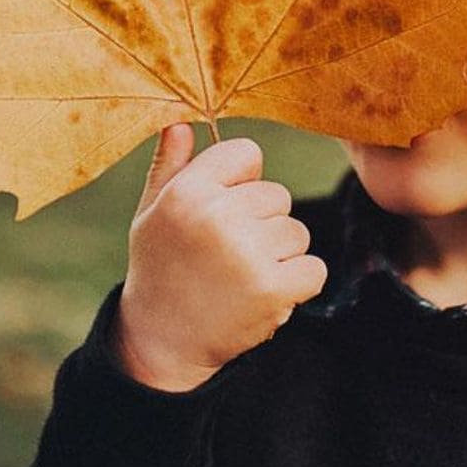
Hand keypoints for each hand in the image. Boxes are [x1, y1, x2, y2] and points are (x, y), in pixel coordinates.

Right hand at [110, 123, 327, 391]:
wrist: (161, 344)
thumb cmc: (160, 267)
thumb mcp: (152, 213)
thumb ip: (171, 165)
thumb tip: (183, 122)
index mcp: (187, 191)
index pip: (247, 153)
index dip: (241, 180)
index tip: (222, 209)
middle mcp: (216, 216)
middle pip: (276, 195)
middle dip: (261, 222)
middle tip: (227, 254)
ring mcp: (246, 253)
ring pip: (296, 231)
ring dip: (279, 255)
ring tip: (241, 276)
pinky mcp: (271, 289)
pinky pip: (313, 269)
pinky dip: (297, 284)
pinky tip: (264, 295)